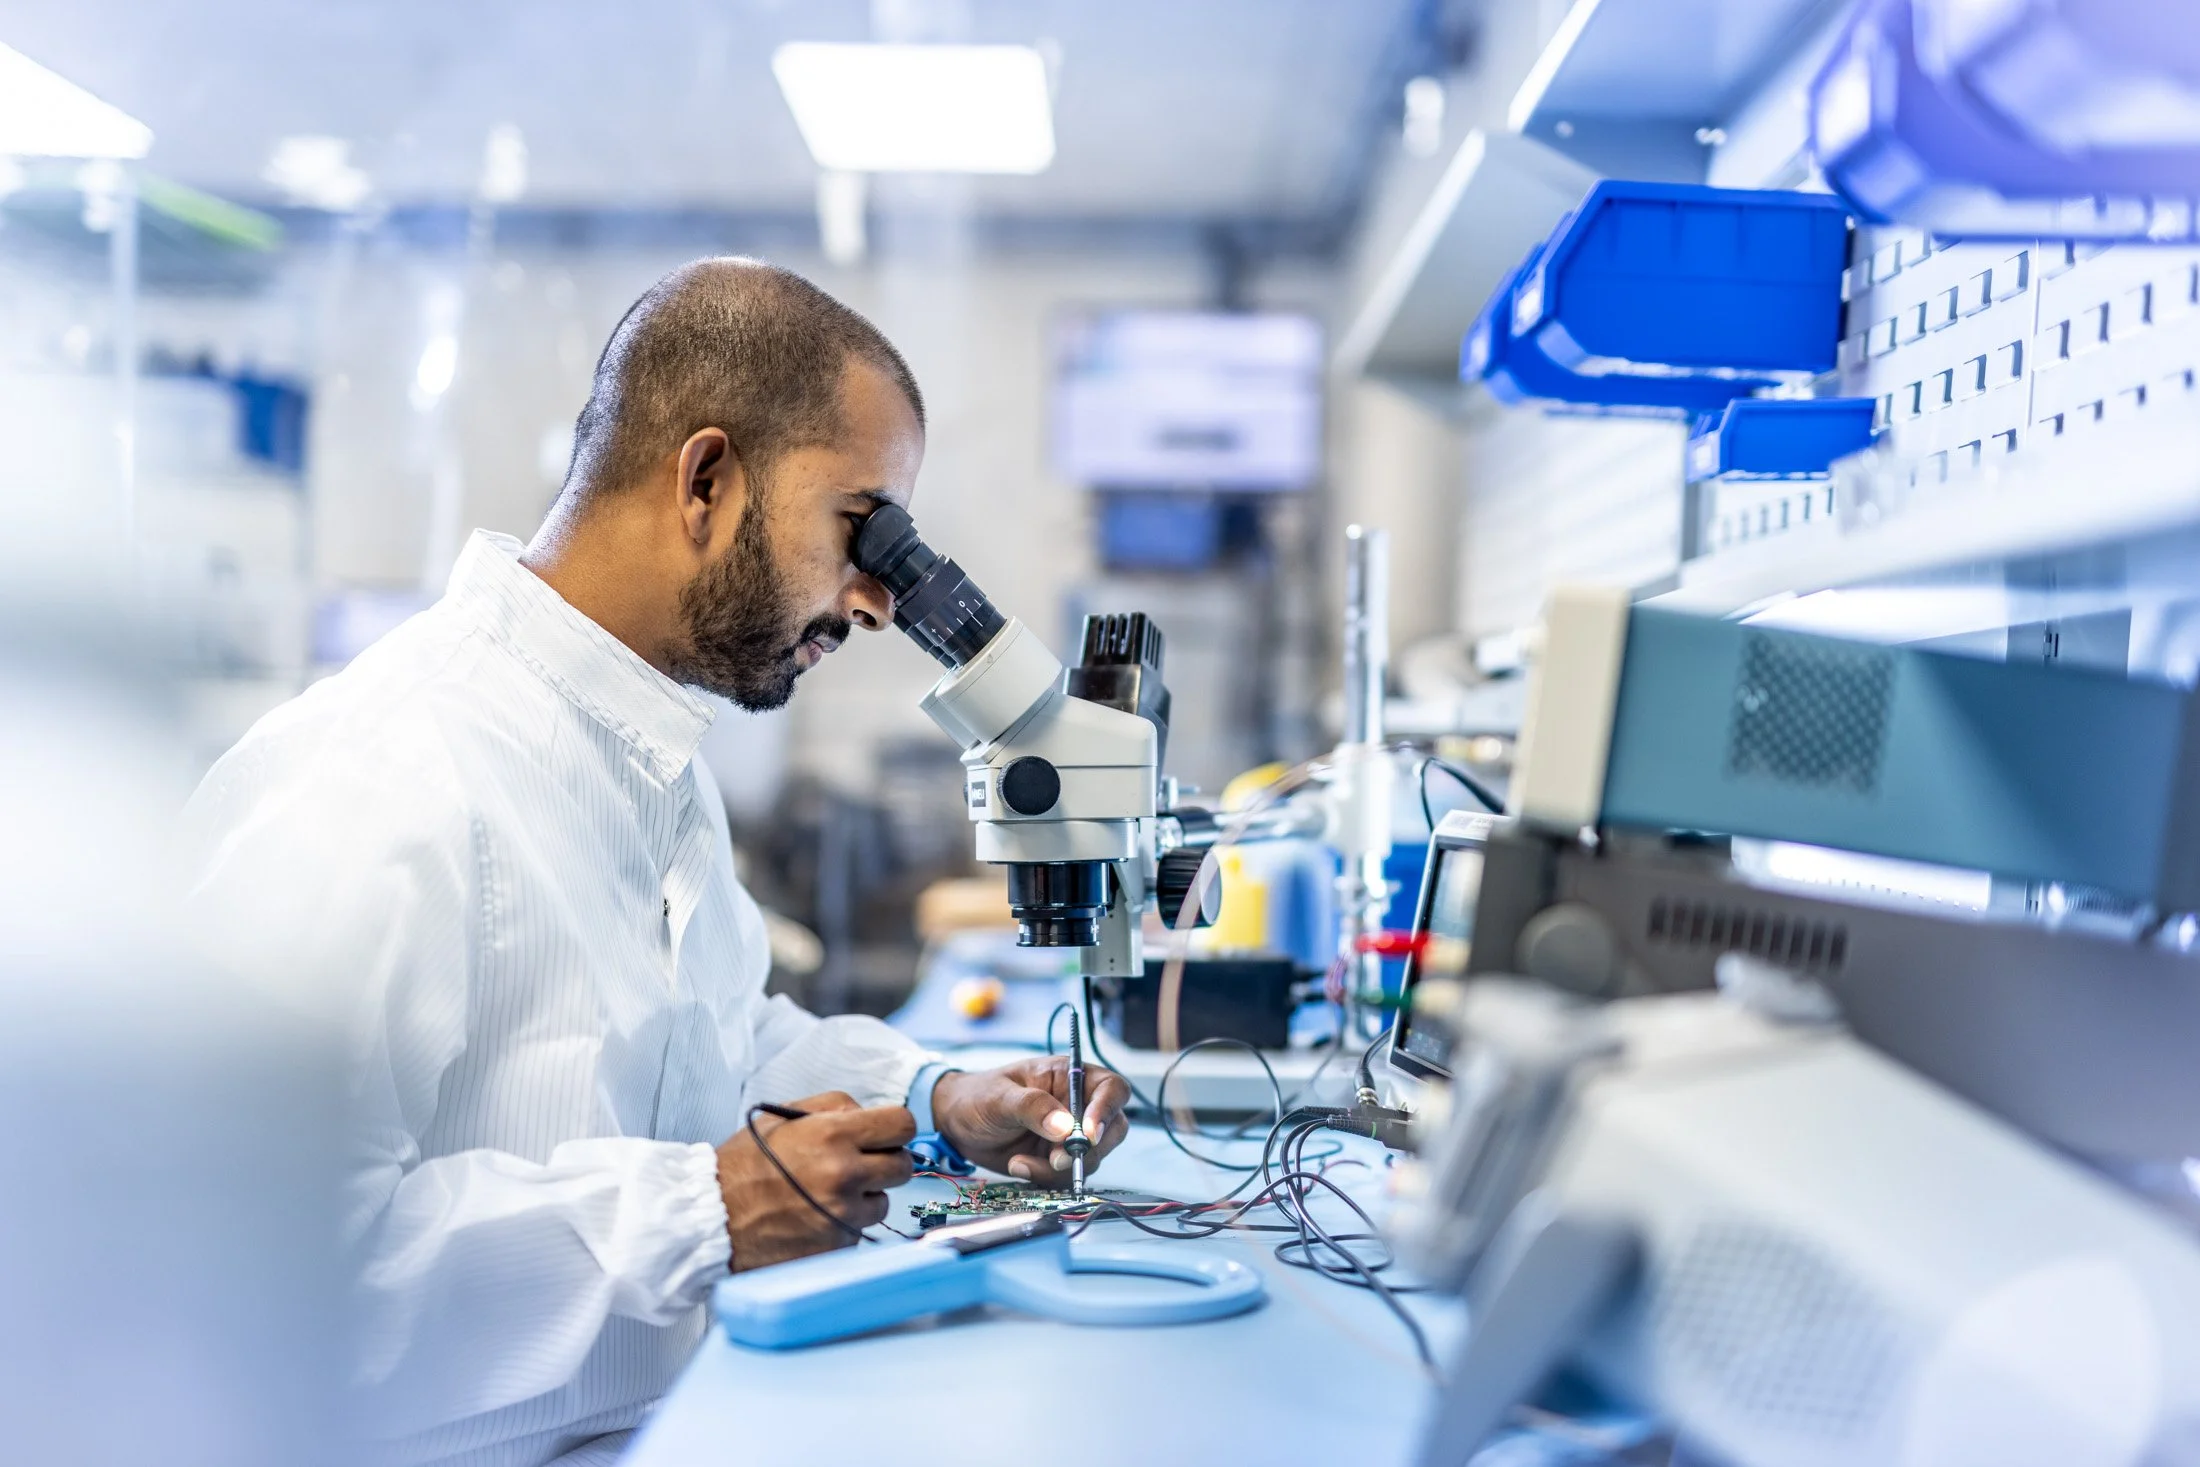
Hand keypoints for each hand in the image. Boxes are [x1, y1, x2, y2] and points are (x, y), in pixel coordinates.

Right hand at [714, 1091, 914, 1271]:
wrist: (714, 1216)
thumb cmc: (746, 1163)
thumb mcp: (784, 1115)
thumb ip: (834, 1106)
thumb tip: (870, 1115)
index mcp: (834, 1134)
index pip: (903, 1124)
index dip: (894, 1128)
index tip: (883, 1135)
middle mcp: (844, 1174)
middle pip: (903, 1166)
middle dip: (884, 1162)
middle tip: (858, 1164)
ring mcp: (843, 1214)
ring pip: (885, 1202)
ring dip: (866, 1197)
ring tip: (829, 1193)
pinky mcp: (837, 1245)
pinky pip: (861, 1230)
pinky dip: (846, 1224)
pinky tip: (816, 1216)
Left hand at [930, 1057, 1129, 1184]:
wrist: (955, 1123)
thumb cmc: (977, 1096)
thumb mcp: (1000, 1097)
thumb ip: (1033, 1107)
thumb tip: (1065, 1127)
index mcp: (1069, 1077)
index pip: (1110, 1089)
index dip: (1107, 1111)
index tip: (1088, 1134)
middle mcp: (1076, 1105)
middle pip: (1112, 1129)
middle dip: (1087, 1149)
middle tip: (1055, 1158)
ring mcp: (1068, 1135)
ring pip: (1090, 1159)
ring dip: (1058, 1168)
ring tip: (1020, 1162)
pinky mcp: (1056, 1159)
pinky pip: (1067, 1176)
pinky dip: (1045, 1178)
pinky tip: (1019, 1166)